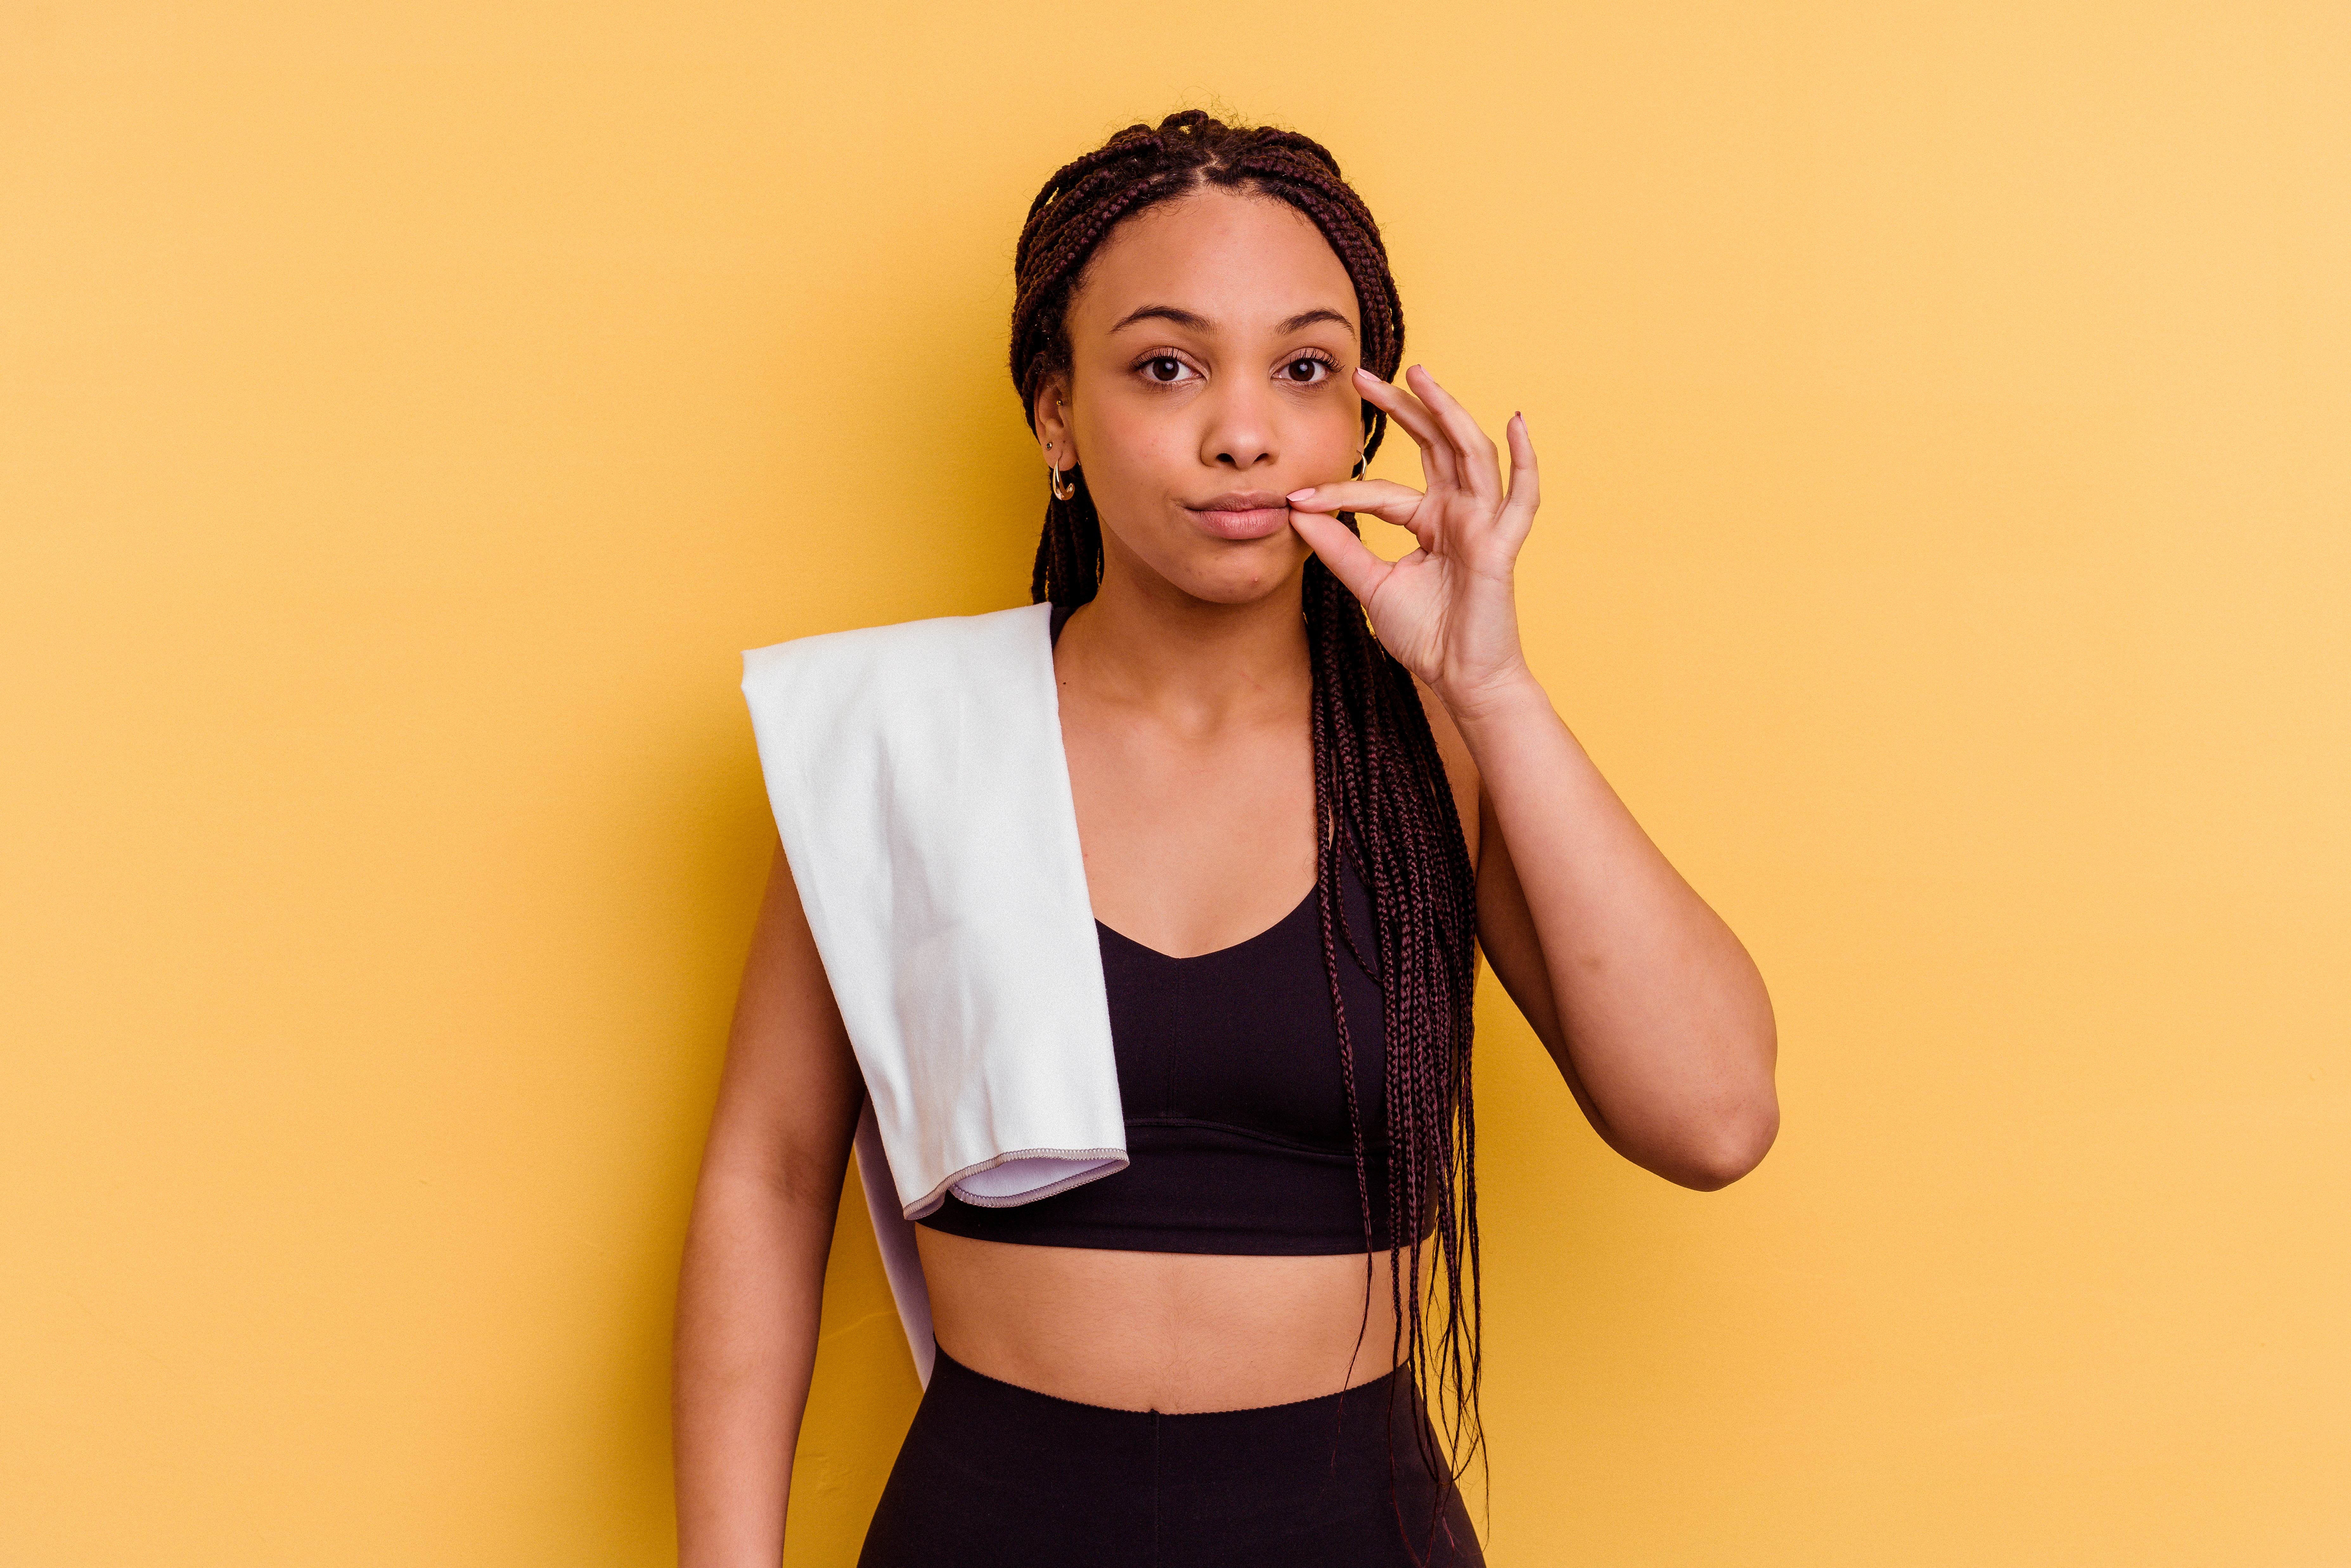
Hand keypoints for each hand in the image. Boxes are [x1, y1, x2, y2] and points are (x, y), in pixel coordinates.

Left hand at [1286, 365, 1539, 717]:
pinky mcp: (1500, 544)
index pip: (1382, 489)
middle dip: (1403, 407)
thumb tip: (1296, 513)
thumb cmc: (1426, 636)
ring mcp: (1482, 523)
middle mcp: (1457, 512)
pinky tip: (1516, 422)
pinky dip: (1525, 459)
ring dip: (1447, 412)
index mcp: (1428, 520)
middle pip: (1433, 445)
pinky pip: (1521, 497)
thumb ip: (1339, 548)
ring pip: (1469, 454)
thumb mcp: (1370, 584)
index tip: (1298, 495)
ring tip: (1421, 375)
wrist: (1459, 678)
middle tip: (1365, 375)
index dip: (1341, 489)